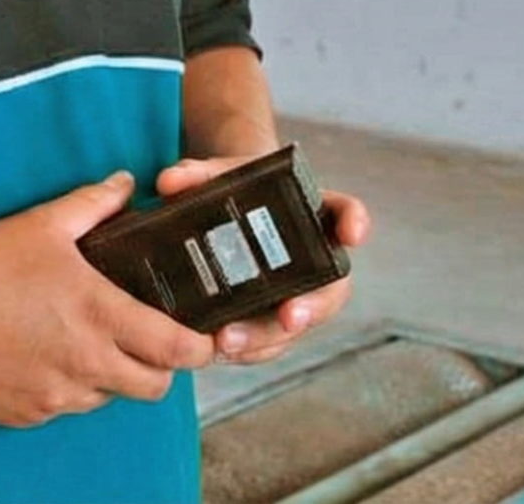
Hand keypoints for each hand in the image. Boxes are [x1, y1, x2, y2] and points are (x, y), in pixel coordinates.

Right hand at [0, 172, 216, 426]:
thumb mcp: (41, 224)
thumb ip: (94, 203)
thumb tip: (125, 184)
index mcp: (99, 315)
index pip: (176, 350)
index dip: (199, 347)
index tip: (202, 335)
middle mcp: (84, 364)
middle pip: (153, 386)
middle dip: (162, 367)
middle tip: (149, 339)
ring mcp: (54, 396)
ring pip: (107, 398)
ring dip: (111, 375)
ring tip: (89, 339)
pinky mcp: (24, 414)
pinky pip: (63, 407)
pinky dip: (67, 387)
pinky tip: (46, 354)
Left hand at [154, 154, 371, 364]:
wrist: (225, 213)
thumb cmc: (232, 189)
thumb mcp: (216, 176)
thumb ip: (196, 175)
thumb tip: (168, 182)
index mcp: (314, 212)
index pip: (346, 212)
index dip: (355, 223)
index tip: (353, 235)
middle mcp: (315, 258)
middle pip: (331, 289)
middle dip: (313, 306)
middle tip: (290, 316)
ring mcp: (296, 294)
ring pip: (296, 325)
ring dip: (267, 338)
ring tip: (228, 342)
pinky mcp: (269, 319)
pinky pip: (267, 344)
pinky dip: (245, 350)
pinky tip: (216, 350)